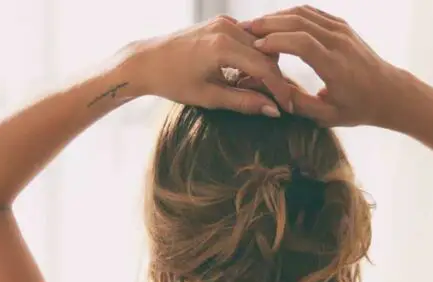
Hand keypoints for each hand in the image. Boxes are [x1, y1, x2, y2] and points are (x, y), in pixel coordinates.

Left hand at [130, 16, 293, 115]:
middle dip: (274, 78)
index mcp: (222, 46)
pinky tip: (243, 73)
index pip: (265, 67)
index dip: (279, 89)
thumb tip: (272, 110)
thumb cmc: (172, 81)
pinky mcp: (220, 22)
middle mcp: (226, 28)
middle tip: (274, 101)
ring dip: (263, 66)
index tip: (286, 107)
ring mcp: (223, 21)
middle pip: (267, 54)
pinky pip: (247, 38)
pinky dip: (252, 55)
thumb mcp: (209, 97)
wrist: (146, 61)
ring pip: (260, 44)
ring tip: (255, 89)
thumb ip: (243, 102)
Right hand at [242, 6, 403, 126]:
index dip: (276, 41)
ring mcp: (342, 30)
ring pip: (304, 13)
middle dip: (269, 23)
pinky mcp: (341, 26)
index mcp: (336, 66)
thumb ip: (299, 104)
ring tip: (255, 25)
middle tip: (245, 30)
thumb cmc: (358, 108)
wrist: (388, 92)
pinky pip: (312, 13)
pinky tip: (275, 23)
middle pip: (299, 22)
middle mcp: (339, 43)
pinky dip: (290, 15)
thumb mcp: (327, 116)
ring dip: (277, 16)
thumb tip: (272, 94)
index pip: (302, 43)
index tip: (256, 47)